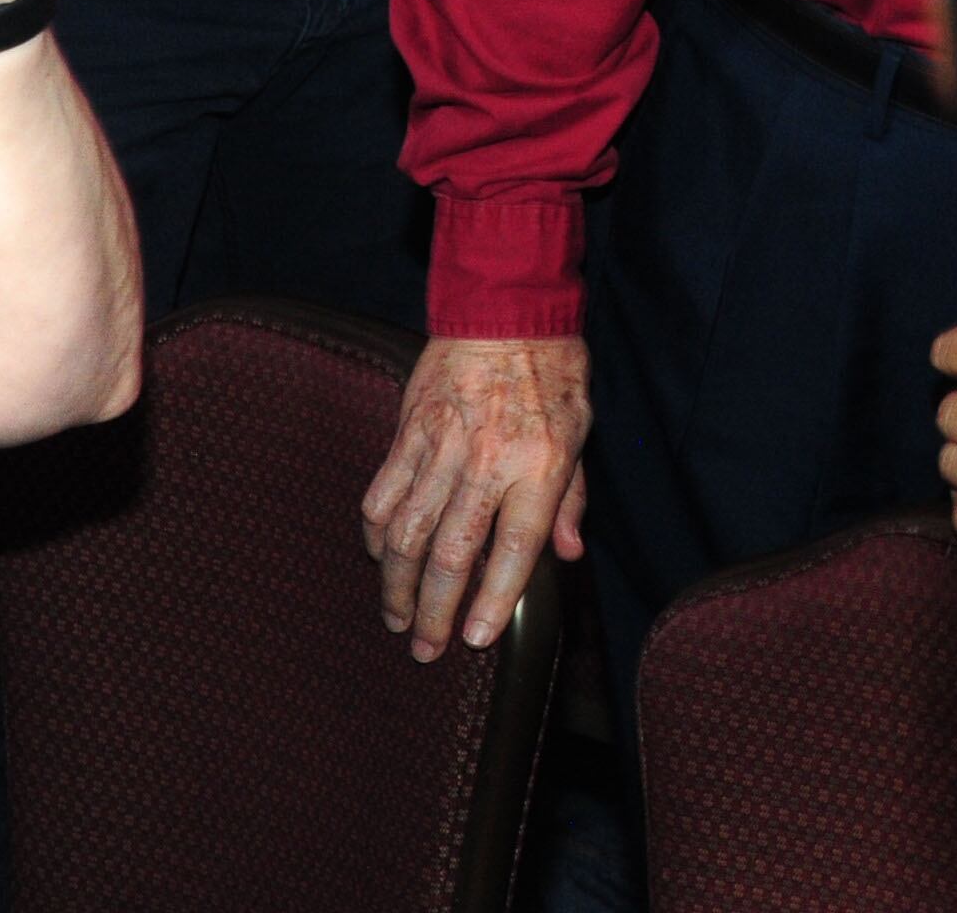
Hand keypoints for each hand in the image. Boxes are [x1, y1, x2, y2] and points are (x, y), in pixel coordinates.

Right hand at [360, 334, 590, 660]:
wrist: (505, 307)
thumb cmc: (552, 369)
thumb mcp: (582, 429)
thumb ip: (572, 497)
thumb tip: (569, 553)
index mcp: (540, 465)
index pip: (515, 549)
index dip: (494, 600)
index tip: (476, 639)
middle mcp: (488, 463)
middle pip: (452, 554)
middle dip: (436, 610)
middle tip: (427, 648)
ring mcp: (442, 448)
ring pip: (407, 534)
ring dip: (397, 584)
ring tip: (399, 617)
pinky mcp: (408, 433)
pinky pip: (382, 495)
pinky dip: (375, 534)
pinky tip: (378, 557)